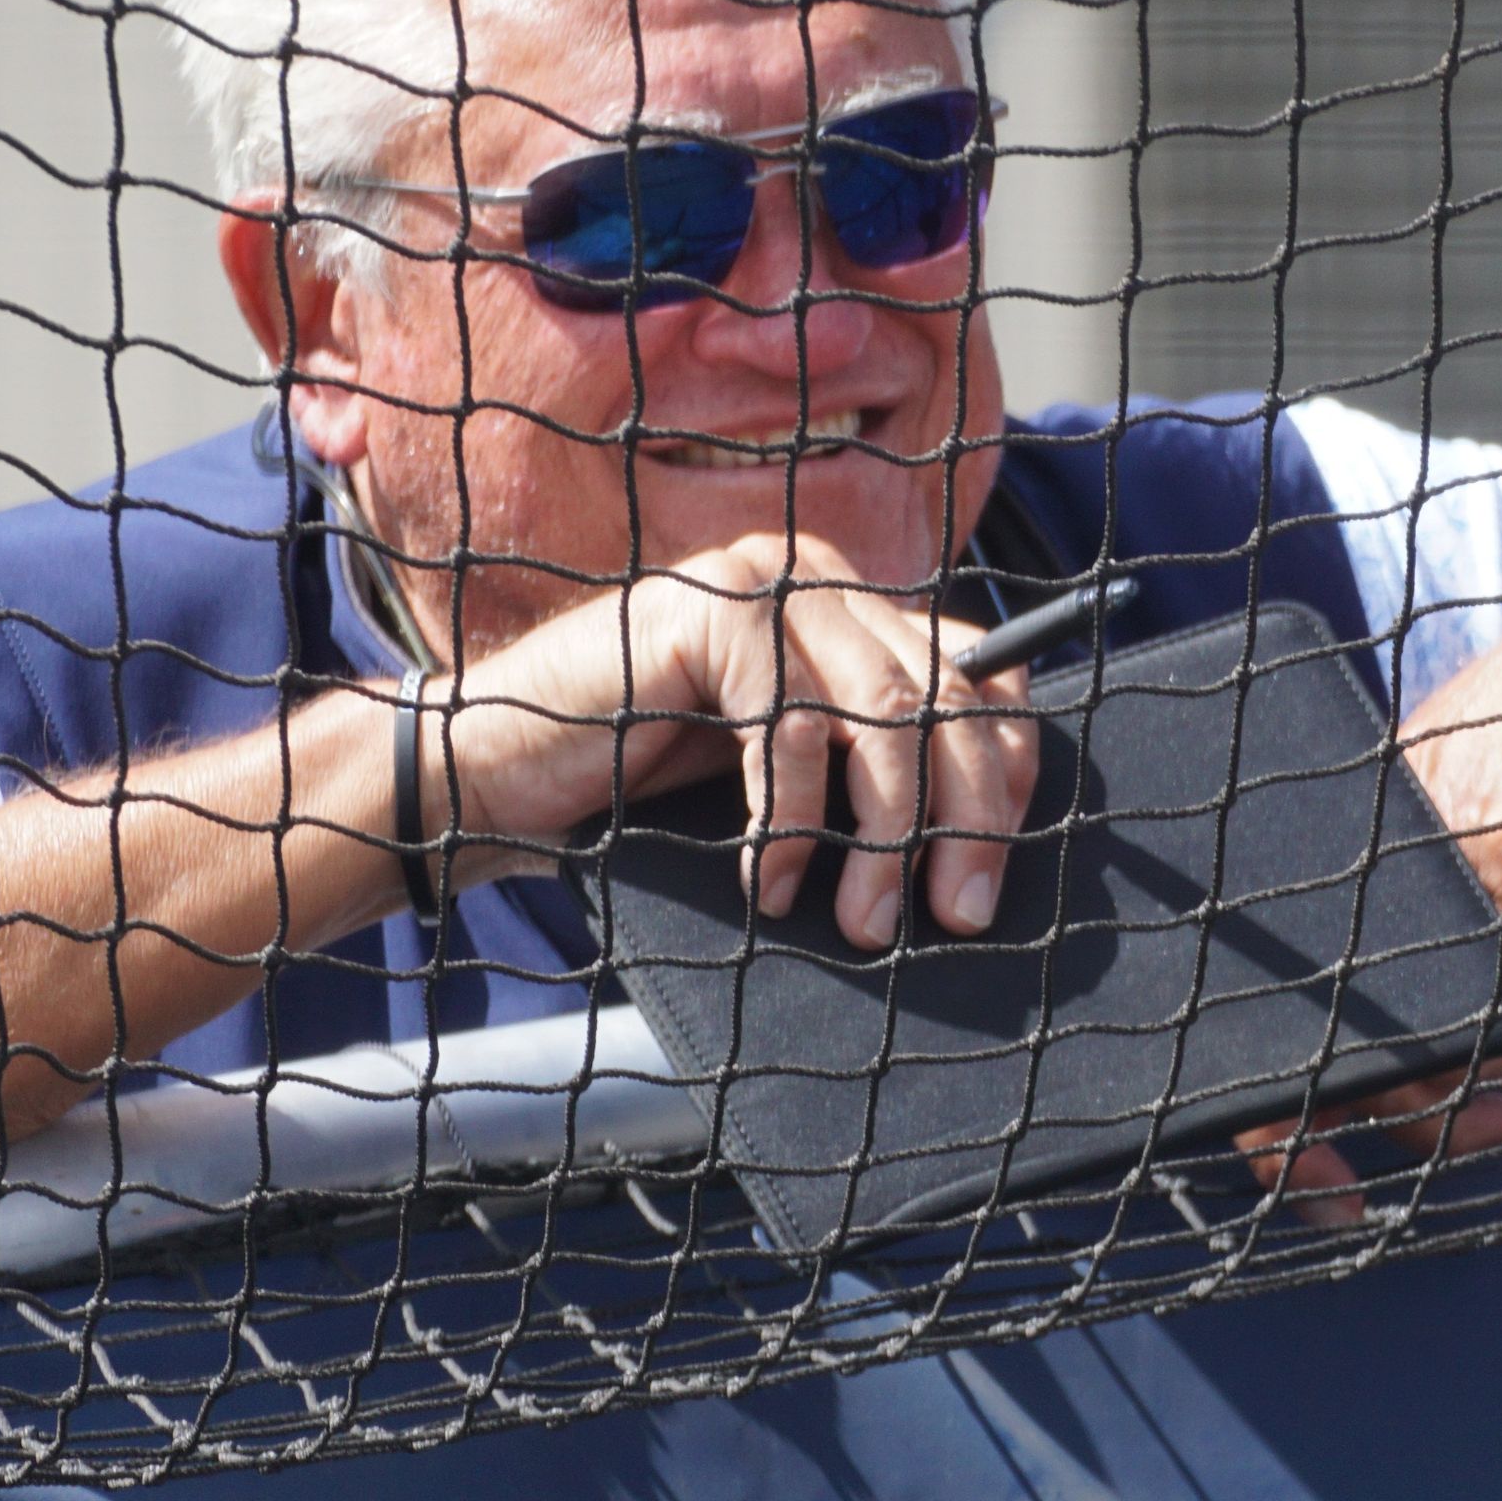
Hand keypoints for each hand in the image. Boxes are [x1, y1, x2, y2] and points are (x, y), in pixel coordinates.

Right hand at [423, 535, 1043, 947]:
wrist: (494, 781)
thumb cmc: (638, 799)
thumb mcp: (783, 787)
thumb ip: (863, 775)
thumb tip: (977, 854)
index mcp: (848, 611)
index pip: (976, 673)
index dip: (1007, 770)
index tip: (990, 875)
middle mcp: (818, 577)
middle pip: (946, 693)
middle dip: (965, 816)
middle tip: (955, 915)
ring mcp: (764, 582)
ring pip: (883, 711)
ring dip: (885, 832)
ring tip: (865, 923)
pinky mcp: (714, 611)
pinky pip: (793, 723)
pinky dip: (791, 818)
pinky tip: (766, 884)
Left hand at [1239, 596, 1501, 1222]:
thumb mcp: (1434, 847)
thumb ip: (1399, 934)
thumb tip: (1380, 1086)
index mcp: (1323, 870)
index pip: (1274, 1017)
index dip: (1284, 1125)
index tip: (1330, 1189)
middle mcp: (1367, 866)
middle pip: (1352, 1044)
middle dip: (1408, 1123)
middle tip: (1470, 1132)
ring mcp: (1450, 862)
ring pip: (1453, 1034)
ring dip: (1494, 1080)